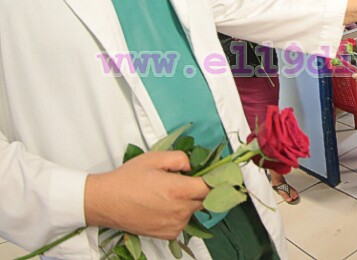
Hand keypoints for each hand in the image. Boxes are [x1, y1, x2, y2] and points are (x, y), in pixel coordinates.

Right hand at [84, 151, 209, 239]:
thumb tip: (193, 166)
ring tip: (168, 194)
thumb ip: (181, 158)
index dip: (215, 179)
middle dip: (200, 189)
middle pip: (206, 199)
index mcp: (179, 190)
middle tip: (186, 181)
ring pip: (194, 210)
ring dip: (189, 201)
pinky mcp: (168, 234)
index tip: (215, 174)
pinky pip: (183, 221)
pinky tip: (163, 205)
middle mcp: (179, 210)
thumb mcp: (155, 158)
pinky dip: (179, 213)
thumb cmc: (127, 179)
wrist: (105, 201)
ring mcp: (174, 224)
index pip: (212, 187)